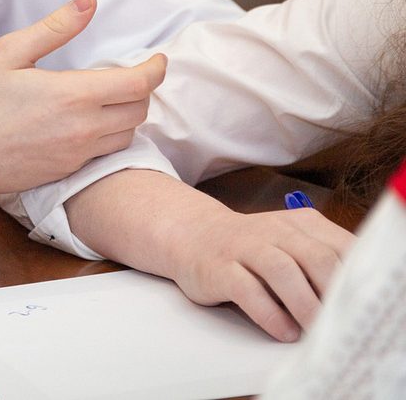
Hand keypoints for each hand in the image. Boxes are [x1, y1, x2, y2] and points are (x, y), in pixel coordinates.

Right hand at [0, 0, 167, 193]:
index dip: (156, 69)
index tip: (157, 59)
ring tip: (109, 100)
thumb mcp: (10, 51)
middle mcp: (83, 129)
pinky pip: (104, 154)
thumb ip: (56, 26)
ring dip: (127, 115)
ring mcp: (76, 154)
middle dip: (142, 90)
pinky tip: (86, 124)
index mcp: (73, 95)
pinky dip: (108, 136)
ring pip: (127, 135)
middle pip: (140, 110)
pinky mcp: (67, 171)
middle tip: (128, 75)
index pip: (139, 83)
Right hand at [168, 204, 353, 341]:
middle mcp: (274, 230)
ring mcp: (244, 246)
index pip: (342, 247)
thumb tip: (356, 298)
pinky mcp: (219, 268)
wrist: (194, 234)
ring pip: (282, 271)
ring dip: (305, 305)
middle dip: (334, 295)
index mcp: (302, 224)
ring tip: (315, 331)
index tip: (362, 305)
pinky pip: (248, 290)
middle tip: (342, 323)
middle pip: (317, 258)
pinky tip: (284, 331)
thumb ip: (323, 261)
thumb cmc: (252, 247)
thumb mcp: (292, 243)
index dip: (357, 278)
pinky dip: (270, 314)